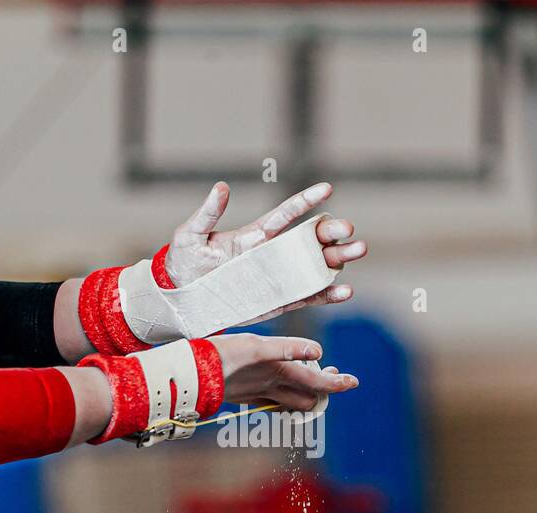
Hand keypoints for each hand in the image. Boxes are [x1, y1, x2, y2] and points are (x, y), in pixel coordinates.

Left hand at [165, 182, 366, 321]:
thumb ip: (208, 213)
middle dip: (333, 232)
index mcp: (255, 234)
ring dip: (339, 259)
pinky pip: (307, 298)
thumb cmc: (183, 263)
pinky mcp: (277, 301)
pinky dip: (328, 295)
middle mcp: (271, 254)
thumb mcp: (191, 234)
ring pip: (315, 266)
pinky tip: (346, 290)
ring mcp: (277, 278)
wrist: (179, 299)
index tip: (327, 188)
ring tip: (357, 252)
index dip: (307, 200)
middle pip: (310, 240)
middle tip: (350, 230)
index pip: (287, 213)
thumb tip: (221, 187)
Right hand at [211, 333, 358, 411]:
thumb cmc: (219, 356)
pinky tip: (279, 387)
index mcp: (278, 373)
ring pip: (290, 402)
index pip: (317, 385)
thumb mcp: (255, 345)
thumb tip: (319, 352)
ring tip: (310, 379)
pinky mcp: (243, 395)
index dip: (337, 384)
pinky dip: (283, 395)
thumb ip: (288, 348)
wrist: (189, 373)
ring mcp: (256, 394)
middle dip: (323, 391)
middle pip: (307, 399)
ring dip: (305, 395)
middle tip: (331, 375)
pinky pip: (270, 401)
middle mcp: (270, 387)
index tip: (352, 381)